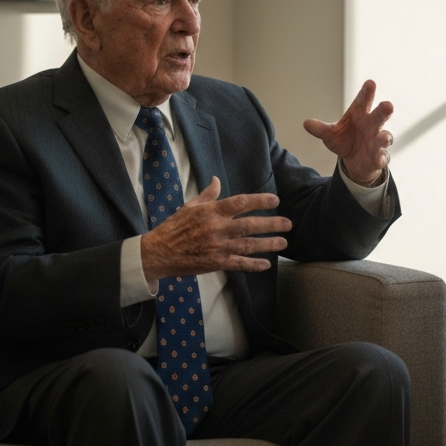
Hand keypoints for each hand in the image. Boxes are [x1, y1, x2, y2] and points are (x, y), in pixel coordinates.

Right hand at [140, 177, 291, 280]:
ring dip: (268, 244)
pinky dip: (253, 265)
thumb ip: (207, 195)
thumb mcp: (189, 207)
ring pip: (248, 245)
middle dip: (271, 224)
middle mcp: (217, 228)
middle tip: (288, 223)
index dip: (260, 201)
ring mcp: (217, 247)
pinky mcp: (216, 263)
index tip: (275, 200)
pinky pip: (239, 264)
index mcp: (211, 212)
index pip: (240, 203)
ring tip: (283, 242)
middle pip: (249, 225)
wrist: (158, 253)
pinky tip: (267, 264)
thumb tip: (217, 180)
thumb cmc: (173, 228)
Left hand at [303, 80, 393, 185]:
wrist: (353, 160)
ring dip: (384, 137)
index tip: (370, 83)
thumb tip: (306, 123)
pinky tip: (379, 160)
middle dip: (384, 111)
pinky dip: (382, 158)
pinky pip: (383, 157)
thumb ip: (321, 129)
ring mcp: (378, 141)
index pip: (364, 101)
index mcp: (360, 114)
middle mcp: (372, 125)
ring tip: (383, 138)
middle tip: (388, 105)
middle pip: (379, 116)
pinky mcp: (380, 157)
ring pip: (385, 136)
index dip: (367, 92)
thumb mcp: (330, 134)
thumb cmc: (344, 139)